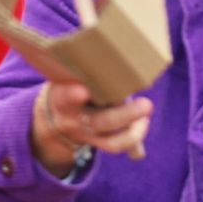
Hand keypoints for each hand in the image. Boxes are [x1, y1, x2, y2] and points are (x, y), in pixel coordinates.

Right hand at [28, 81, 152, 176]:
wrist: (55, 116)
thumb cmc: (68, 84)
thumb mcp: (66, 76)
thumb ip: (85, 72)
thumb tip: (118, 56)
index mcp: (62, 98)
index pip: (65, 98)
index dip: (73, 95)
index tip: (82, 90)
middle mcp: (73, 120)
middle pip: (99, 121)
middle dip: (125, 115)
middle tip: (146, 103)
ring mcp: (85, 134)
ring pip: (110, 139)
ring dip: (134, 129)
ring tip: (147, 111)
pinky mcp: (95, 142)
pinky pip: (114, 145)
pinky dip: (133, 136)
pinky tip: (143, 122)